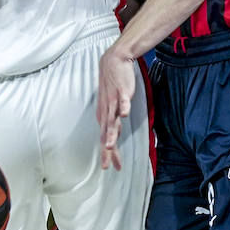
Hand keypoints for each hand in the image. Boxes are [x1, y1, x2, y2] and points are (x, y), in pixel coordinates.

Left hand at [96, 44, 135, 170]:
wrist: (114, 61)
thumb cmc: (113, 84)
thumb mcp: (112, 105)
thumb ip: (114, 119)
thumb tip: (114, 133)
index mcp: (104, 116)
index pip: (105, 139)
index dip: (109, 154)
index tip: (112, 168)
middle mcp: (107, 111)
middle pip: (107, 134)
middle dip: (107, 150)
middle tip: (107, 165)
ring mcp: (114, 101)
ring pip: (112, 120)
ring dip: (111, 133)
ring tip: (110, 146)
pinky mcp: (121, 91)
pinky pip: (123, 100)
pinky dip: (124, 108)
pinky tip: (125, 115)